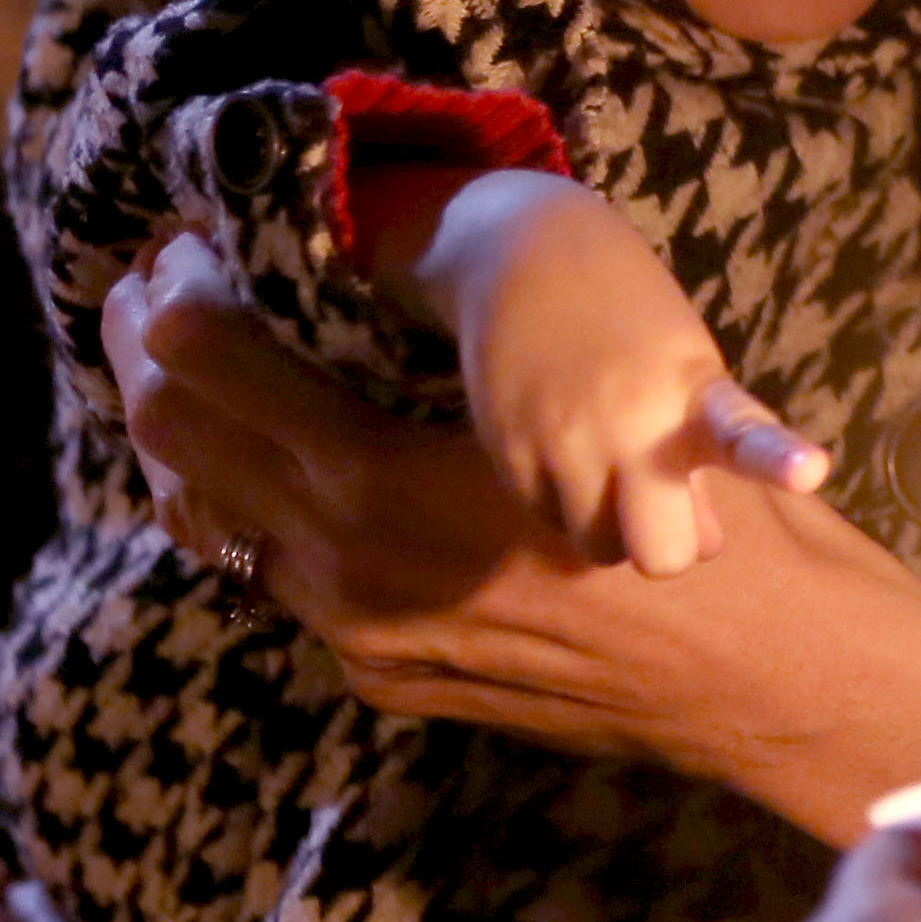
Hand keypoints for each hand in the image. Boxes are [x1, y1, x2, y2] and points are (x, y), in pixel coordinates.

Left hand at [103, 233, 920, 847]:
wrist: (765, 671)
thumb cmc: (696, 512)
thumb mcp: (577, 401)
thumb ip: (447, 348)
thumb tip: (348, 264)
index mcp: (375, 486)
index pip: (205, 364)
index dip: (178, 288)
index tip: (187, 244)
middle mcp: (341, 572)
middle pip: (178, 442)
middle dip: (154, 354)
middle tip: (170, 290)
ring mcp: (359, 638)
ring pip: (214, 520)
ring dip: (193, 436)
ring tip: (206, 367)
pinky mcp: (390, 677)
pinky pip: (280, 579)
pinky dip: (258, 509)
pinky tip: (287, 464)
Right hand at [380, 168, 828, 578]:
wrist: (523, 251)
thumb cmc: (627, 323)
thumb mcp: (684, 369)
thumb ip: (702, 457)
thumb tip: (704, 547)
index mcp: (695, 392)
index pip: (744, 434)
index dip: (777, 457)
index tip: (811, 471)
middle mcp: (631, 423)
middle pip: (661, 555)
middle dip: (661, 543)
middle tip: (654, 503)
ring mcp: (565, 440)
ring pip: (599, 548)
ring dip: (605, 523)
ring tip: (601, 461)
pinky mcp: (508, 451)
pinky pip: (546, 520)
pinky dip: (557, 499)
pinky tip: (556, 440)